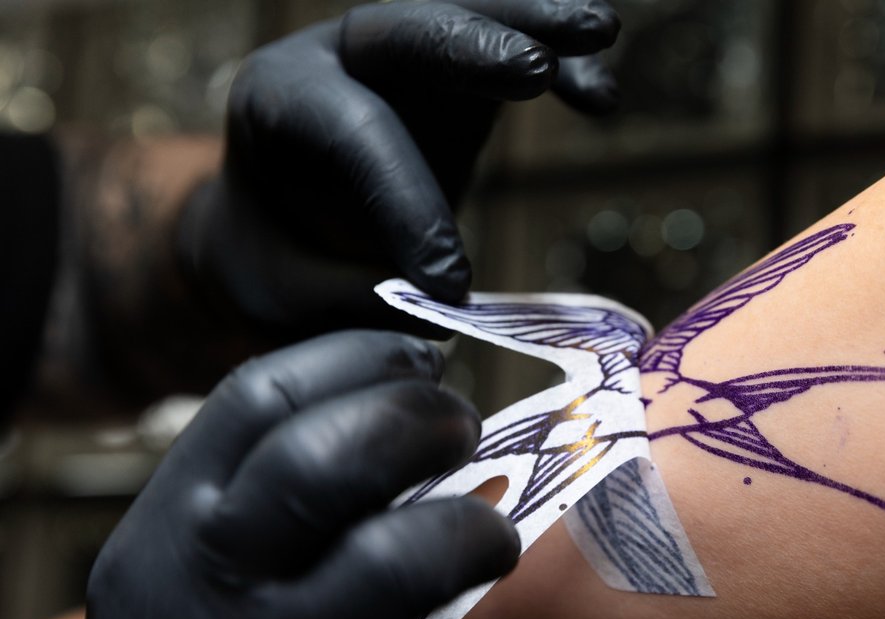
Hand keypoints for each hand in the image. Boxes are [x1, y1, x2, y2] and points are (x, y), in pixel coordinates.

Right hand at [53, 331, 543, 618]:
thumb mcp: (192, 553)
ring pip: (397, 562)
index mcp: (176, 526)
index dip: (360, 356)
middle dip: (418, 421)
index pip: (261, 399)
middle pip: (326, 461)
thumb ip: (261, 481)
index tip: (420, 358)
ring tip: (489, 540)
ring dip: (474, 532)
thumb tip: (402, 390)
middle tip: (463, 428)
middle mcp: (217, 593)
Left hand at [177, 0, 619, 336]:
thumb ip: (350, 300)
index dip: (407, 200)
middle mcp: (335, 56)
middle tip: (536, 69)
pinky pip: (507, 46)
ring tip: (602, 30)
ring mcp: (398, 56)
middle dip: (472, 44)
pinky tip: (599, 98)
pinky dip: (559, 63)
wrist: (279, 229)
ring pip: (464, 12)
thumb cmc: (276, 262)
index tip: (453, 285)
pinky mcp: (451, 75)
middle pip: (404, 28)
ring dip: (534, 19)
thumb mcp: (286, 293)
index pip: (353, 131)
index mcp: (277, 99)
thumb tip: (436, 317)